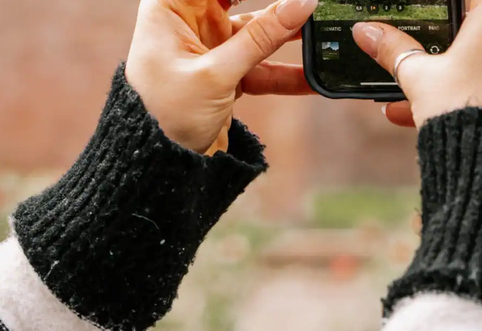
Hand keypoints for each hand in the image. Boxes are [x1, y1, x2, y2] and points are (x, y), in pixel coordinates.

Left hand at [125, 0, 316, 154]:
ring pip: (258, 35)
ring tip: (322, 35)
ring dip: (288, 38)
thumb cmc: (165, 114)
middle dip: (277, 8)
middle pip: (241, 2)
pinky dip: (284, 74)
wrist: (158, 164)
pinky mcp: (225, 74)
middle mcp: (189, 21)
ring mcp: (210, 48)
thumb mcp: (216, 74)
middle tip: (309, 7)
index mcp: (171, 7)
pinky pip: (261, 67)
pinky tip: (312, 76)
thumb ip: (261, 38)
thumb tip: (300, 5)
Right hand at [352, 0, 481, 128]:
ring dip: (451, 71)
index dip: (441, 7)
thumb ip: (394, 50)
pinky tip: (435, 112)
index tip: (426, 20)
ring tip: (414, 97)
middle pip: (478, 22)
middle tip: (418, 56)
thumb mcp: (419, 77)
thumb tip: (368, 33)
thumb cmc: (466, 110)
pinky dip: (472, 89)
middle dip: (442, 43)